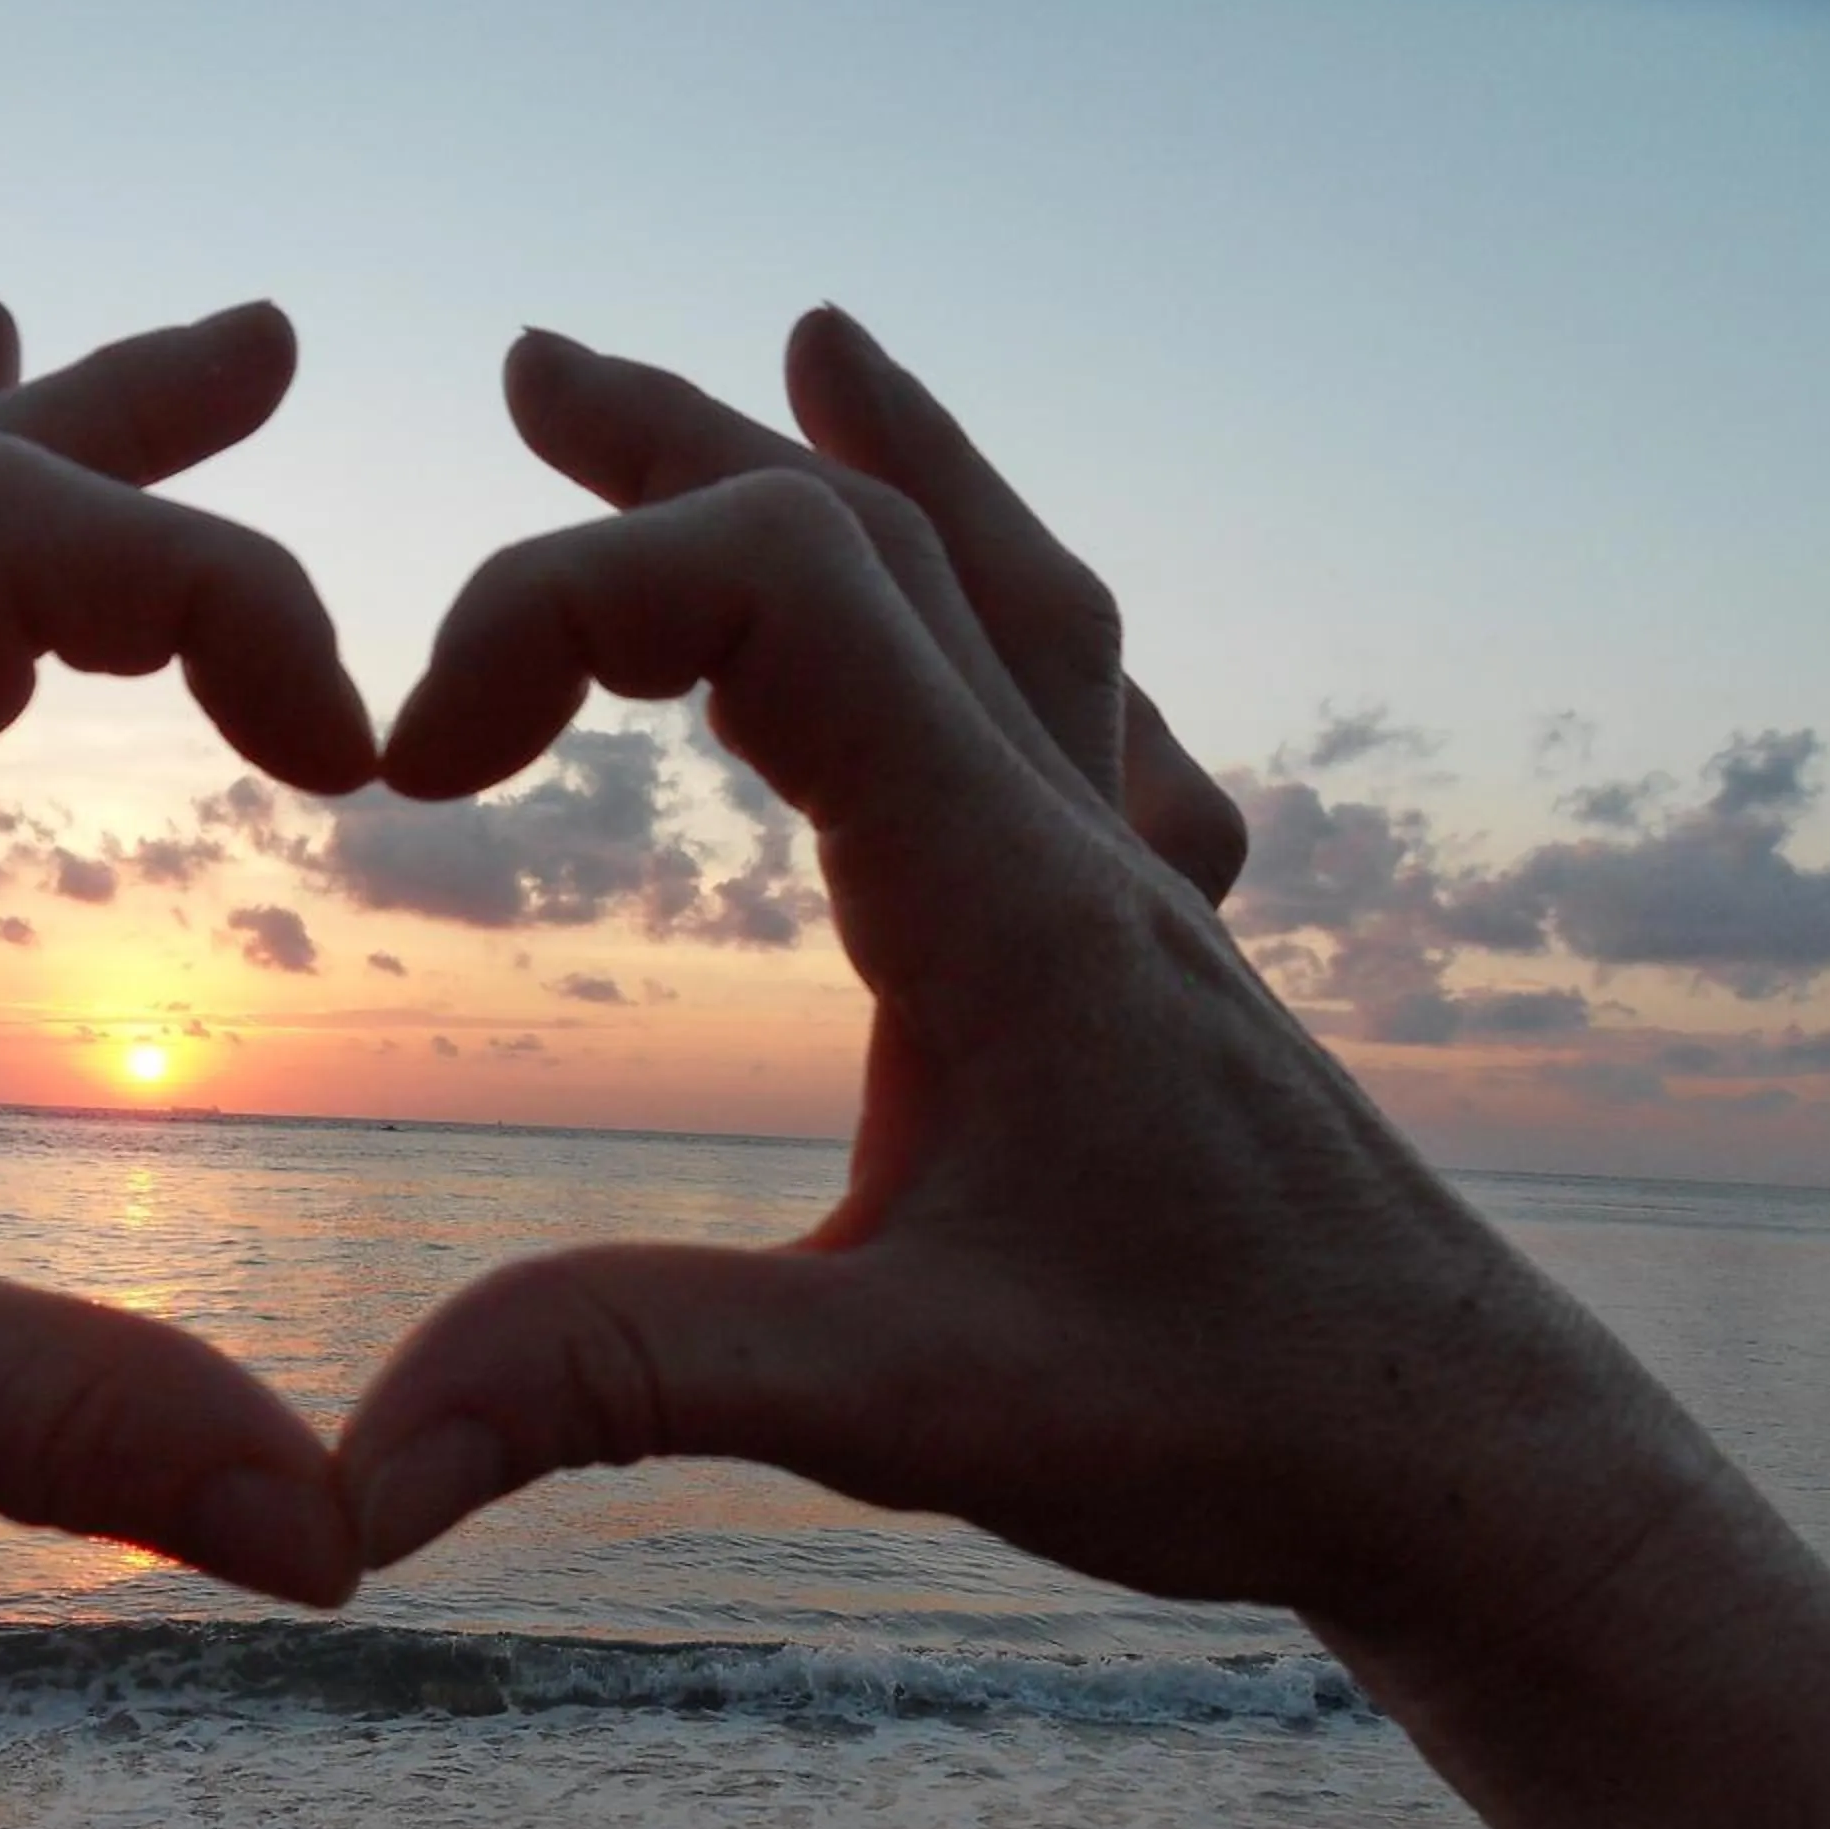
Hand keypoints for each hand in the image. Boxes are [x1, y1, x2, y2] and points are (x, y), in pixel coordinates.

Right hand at [343, 309, 1707, 1645]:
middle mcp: (1071, 840)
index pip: (777, 591)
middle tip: (531, 377)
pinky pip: (1091, 706)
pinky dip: (1008, 608)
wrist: (1467, 1456)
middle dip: (683, 449)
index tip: (413, 766)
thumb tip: (362, 1468)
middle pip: (878, 540)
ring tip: (801, 361)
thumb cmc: (1226, 1419)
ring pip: (1003, 593)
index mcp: (1003, 892)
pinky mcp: (1155, 945)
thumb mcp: (902, 1407)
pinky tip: (1002, 631)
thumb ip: (622, 1383)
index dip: (561, 606)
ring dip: (869, 468)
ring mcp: (1128, 882)